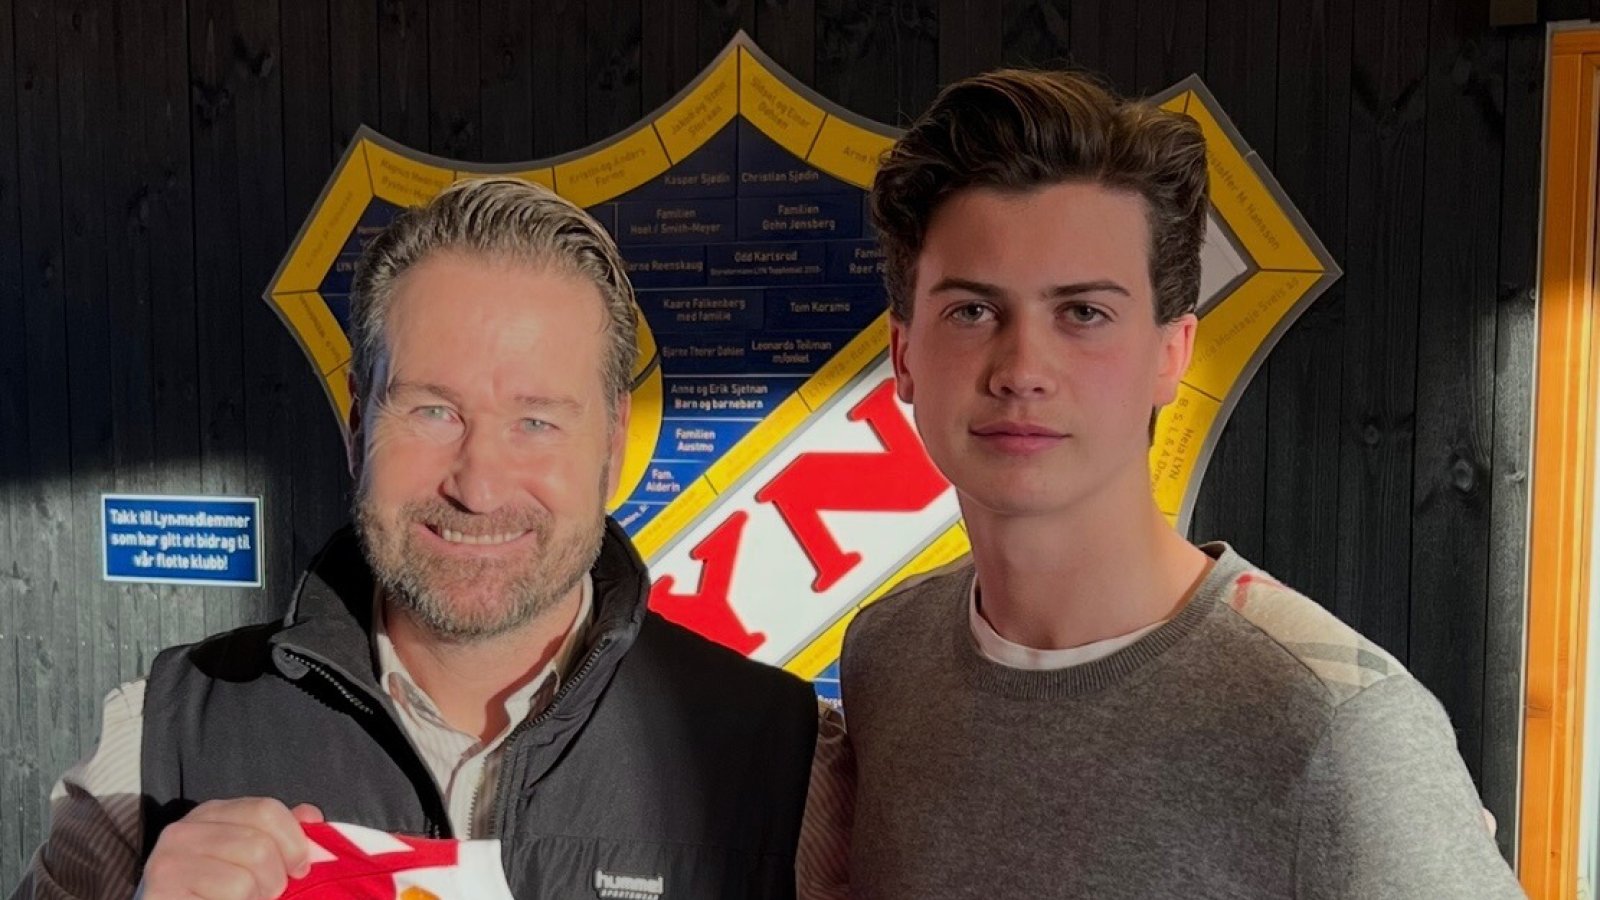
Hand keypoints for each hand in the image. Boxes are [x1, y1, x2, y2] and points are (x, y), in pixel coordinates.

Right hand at [137, 798, 323, 899]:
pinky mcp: (163, 894)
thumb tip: (311, 817)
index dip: (294, 842)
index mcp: (211, 814)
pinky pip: (228, 899)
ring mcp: (168, 864)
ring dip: (255, 899)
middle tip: (264, 894)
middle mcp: (183, 831)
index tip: (300, 867)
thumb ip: (279, 834)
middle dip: (274, 880)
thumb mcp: (248, 854)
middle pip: (258, 846)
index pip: (266, 810)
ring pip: (243, 881)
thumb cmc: (217, 888)